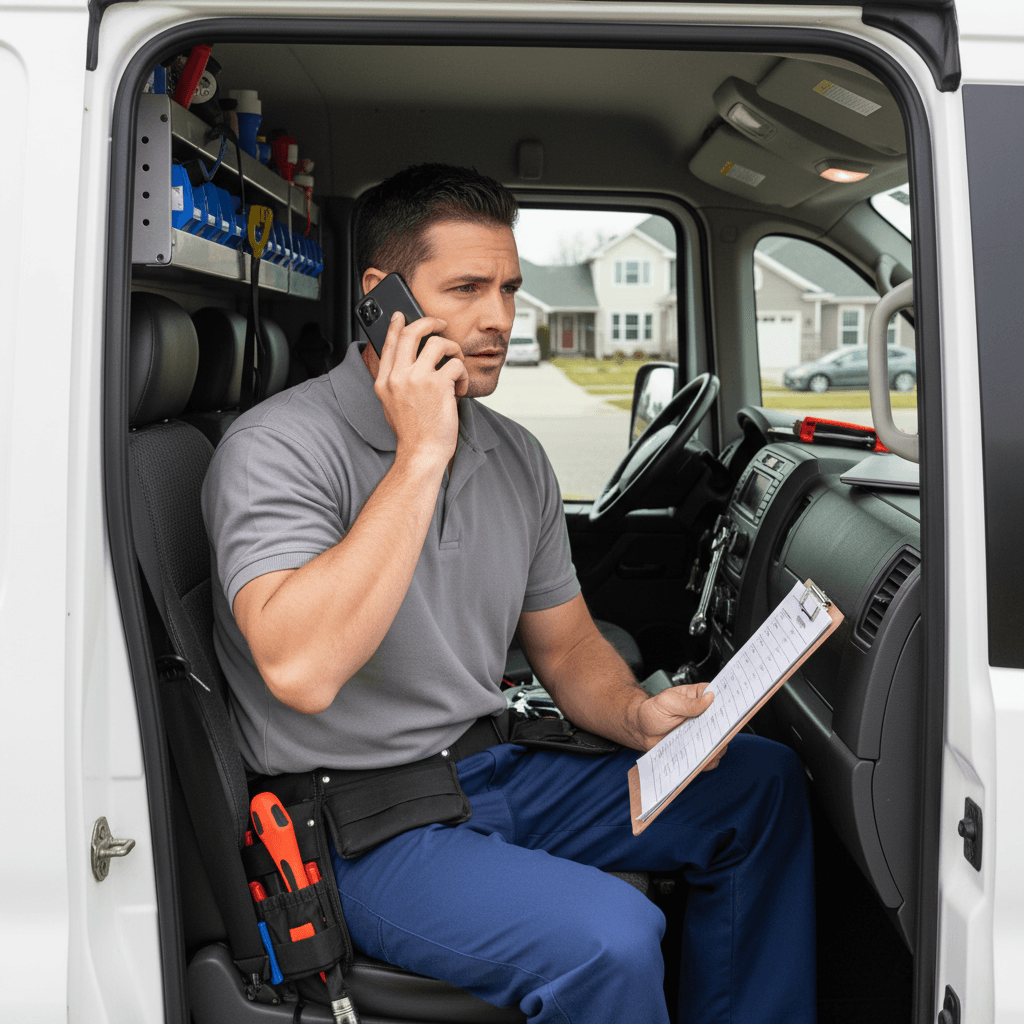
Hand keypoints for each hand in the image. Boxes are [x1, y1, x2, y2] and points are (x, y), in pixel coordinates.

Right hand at [374, 311, 469, 466]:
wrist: (421, 452)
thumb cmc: (413, 433)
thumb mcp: (392, 405)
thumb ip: (396, 383)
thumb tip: (408, 364)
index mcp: (384, 382)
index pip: (389, 344)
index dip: (395, 326)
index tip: (401, 315)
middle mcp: (398, 377)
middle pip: (411, 333)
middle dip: (429, 322)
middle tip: (441, 325)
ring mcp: (417, 379)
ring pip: (438, 343)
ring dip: (453, 350)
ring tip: (456, 364)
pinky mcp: (438, 385)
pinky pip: (456, 365)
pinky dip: (463, 375)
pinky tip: (460, 389)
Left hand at [634, 683, 726, 771]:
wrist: (641, 730)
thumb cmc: (653, 711)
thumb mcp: (667, 702)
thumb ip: (687, 703)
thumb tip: (709, 698)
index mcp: (700, 696)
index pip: (721, 696)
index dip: (730, 702)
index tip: (733, 709)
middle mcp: (705, 714)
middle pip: (725, 721)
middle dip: (726, 728)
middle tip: (720, 734)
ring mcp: (703, 732)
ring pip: (720, 741)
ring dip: (718, 747)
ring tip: (709, 750)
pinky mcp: (698, 747)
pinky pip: (710, 756)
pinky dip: (708, 761)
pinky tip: (702, 762)